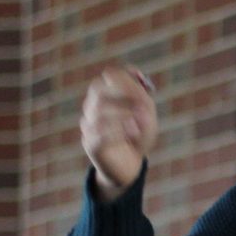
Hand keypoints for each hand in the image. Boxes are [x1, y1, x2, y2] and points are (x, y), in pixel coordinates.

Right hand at [80, 65, 157, 201]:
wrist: (130, 165)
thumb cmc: (138, 136)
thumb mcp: (147, 115)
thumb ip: (142, 94)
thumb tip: (133, 70)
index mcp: (106, 96)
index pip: (107, 77)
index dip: (124, 80)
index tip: (142, 92)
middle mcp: (93, 107)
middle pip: (98, 90)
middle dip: (122, 96)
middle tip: (142, 106)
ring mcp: (89, 126)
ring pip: (98, 112)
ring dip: (122, 115)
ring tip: (138, 125)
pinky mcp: (90, 144)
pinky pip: (98, 134)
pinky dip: (118, 132)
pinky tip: (132, 134)